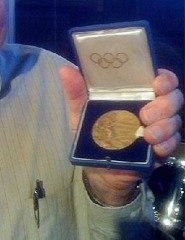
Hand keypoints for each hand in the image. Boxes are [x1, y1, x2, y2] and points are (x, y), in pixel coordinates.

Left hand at [60, 66, 183, 205]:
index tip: (157, 82)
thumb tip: (66, 70)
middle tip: (145, 115)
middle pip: (173, 98)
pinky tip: (154, 148)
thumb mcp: (81, 112)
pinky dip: (166, 145)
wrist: (98, 170)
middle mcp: (153, 107)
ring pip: (175, 121)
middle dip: (165, 104)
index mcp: (136, 94)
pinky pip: (173, 144)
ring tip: (147, 135)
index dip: (165, 78)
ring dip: (164, 127)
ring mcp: (159, 128)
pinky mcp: (161, 149)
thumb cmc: (93, 134)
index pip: (160, 79)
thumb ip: (76, 92)